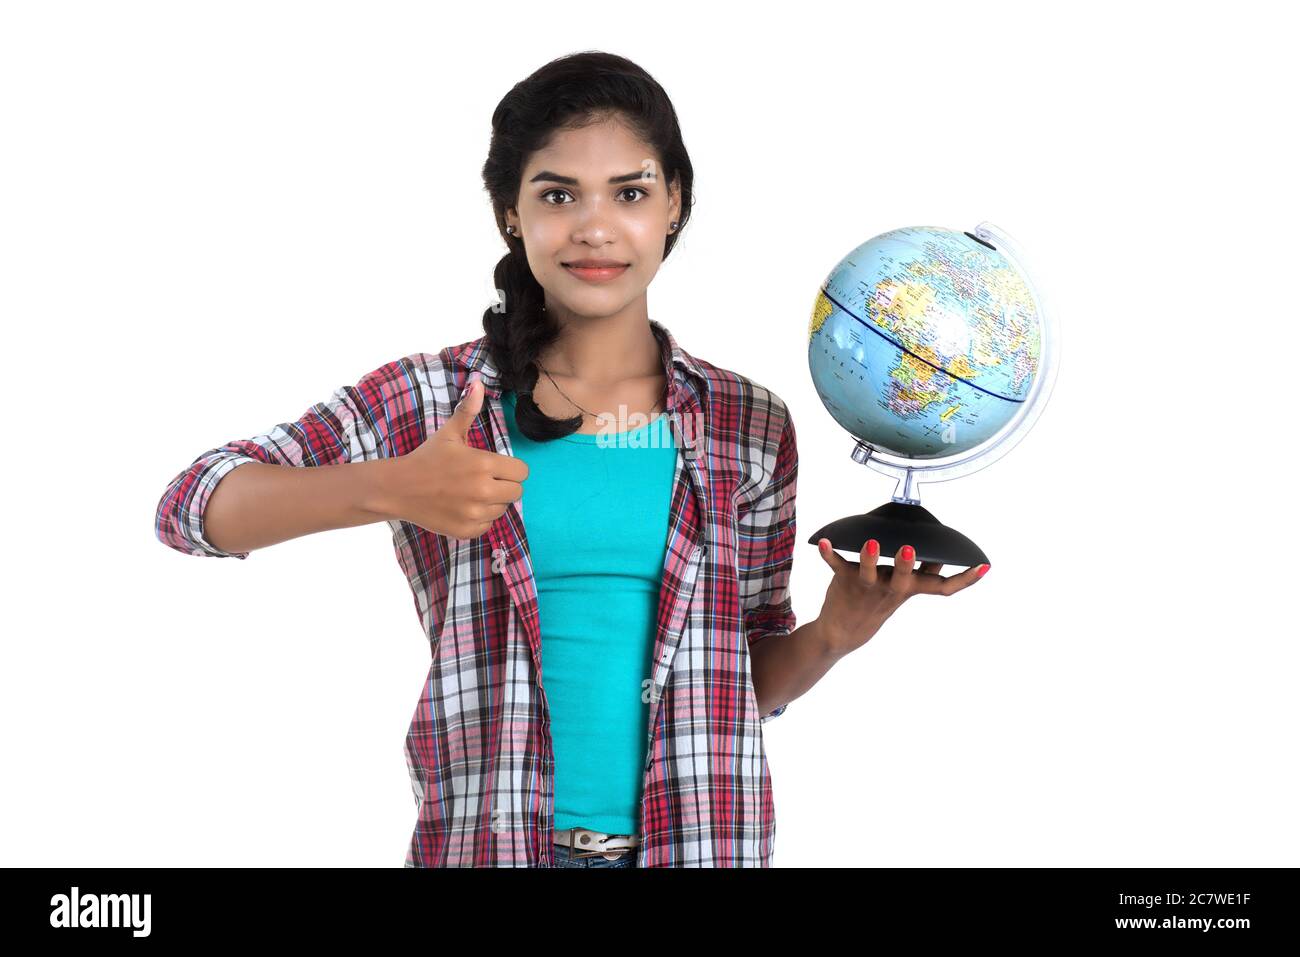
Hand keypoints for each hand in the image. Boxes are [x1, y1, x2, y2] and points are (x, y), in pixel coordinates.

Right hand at [377, 375, 529, 539]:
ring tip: (470, 493)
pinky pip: (488, 525)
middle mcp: (483, 491)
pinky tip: (463, 507)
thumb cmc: (427, 458)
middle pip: (516, 492)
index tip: (496, 467)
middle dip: (504, 485)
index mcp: (484, 465)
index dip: (511, 468)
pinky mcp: (467, 531)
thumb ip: (468, 410)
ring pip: (502, 509)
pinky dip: (479, 518)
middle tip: (483, 480)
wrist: (398, 488)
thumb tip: (479, 382)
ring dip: (492, 502)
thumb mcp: (449, 433)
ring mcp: (475, 513)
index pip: (522, 472)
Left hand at [813, 538, 989, 656]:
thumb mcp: (903, 592)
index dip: (965, 579)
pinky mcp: (844, 581)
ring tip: (870, 544)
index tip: (983, 566)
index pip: (942, 588)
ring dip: (869, 559)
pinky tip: (825, 542)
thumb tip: (941, 555)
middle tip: (911, 549)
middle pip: (903, 580)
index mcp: (910, 590)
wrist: (842, 633)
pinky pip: (836, 565)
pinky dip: (829, 554)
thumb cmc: (878, 602)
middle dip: (908, 565)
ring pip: (868, 574)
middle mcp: (891, 589)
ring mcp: (867, 586)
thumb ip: (920, 574)